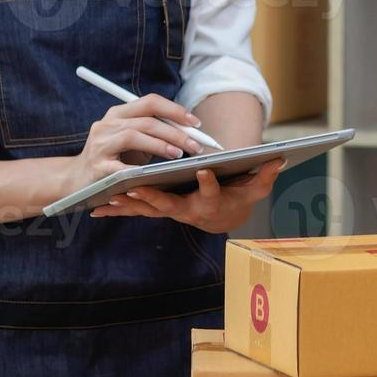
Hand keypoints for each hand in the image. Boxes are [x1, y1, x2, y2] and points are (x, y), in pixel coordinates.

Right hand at [62, 96, 204, 195]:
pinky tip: (154, 172)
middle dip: (175, 131)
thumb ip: (155, 131)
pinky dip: (138, 168)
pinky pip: (120, 165)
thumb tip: (191, 130)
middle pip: (146, 120)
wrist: (78, 179)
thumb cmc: (115, 158)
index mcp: (119, 113)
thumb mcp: (133, 140)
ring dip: (160, 144)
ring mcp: (100, 144)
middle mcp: (107, 124)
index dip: (175, 110)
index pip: (150, 101)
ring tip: (179, 154)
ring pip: (134, 135)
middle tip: (196, 144)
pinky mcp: (97, 166)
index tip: (196, 123)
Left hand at [90, 158, 283, 232]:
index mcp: (211, 203)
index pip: (212, 193)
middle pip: (169, 205)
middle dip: (152, 198)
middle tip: (136, 190)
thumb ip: (265, 177)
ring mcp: (170, 211)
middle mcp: (188, 210)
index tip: (205, 170)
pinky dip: (119, 209)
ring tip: (109, 198)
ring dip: (128, 206)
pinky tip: (98, 208)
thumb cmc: (237, 199)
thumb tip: (279, 160)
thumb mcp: (254, 190)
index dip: (209, 183)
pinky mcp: (158, 209)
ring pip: (147, 210)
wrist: (221, 217)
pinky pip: (136, 211)